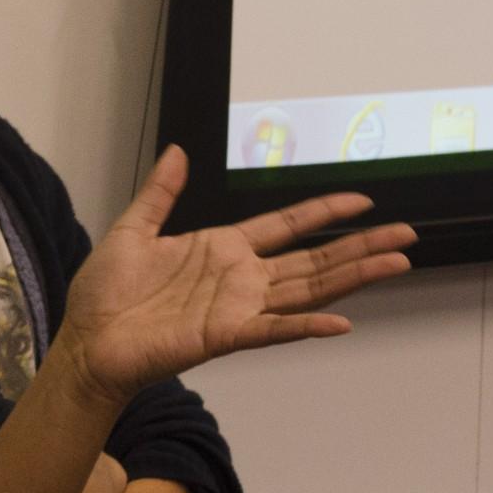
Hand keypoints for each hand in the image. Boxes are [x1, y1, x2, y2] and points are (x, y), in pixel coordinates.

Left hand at [57, 146, 414, 404]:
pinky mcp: (223, 336)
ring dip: (353, 277)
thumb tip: (176, 151)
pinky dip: (306, 327)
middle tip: (405, 234)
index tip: (361, 201)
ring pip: (307, 290)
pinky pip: (273, 330)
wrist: (87, 341)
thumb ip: (160, 193)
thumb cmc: (106, 295)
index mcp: (222, 249)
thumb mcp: (133, 229)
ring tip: (396, 262)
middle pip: (313, 260)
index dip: (324, 213)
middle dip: (360, 246)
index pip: (286, 226)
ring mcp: (237, 308)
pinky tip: (341, 322)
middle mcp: (240, 279)